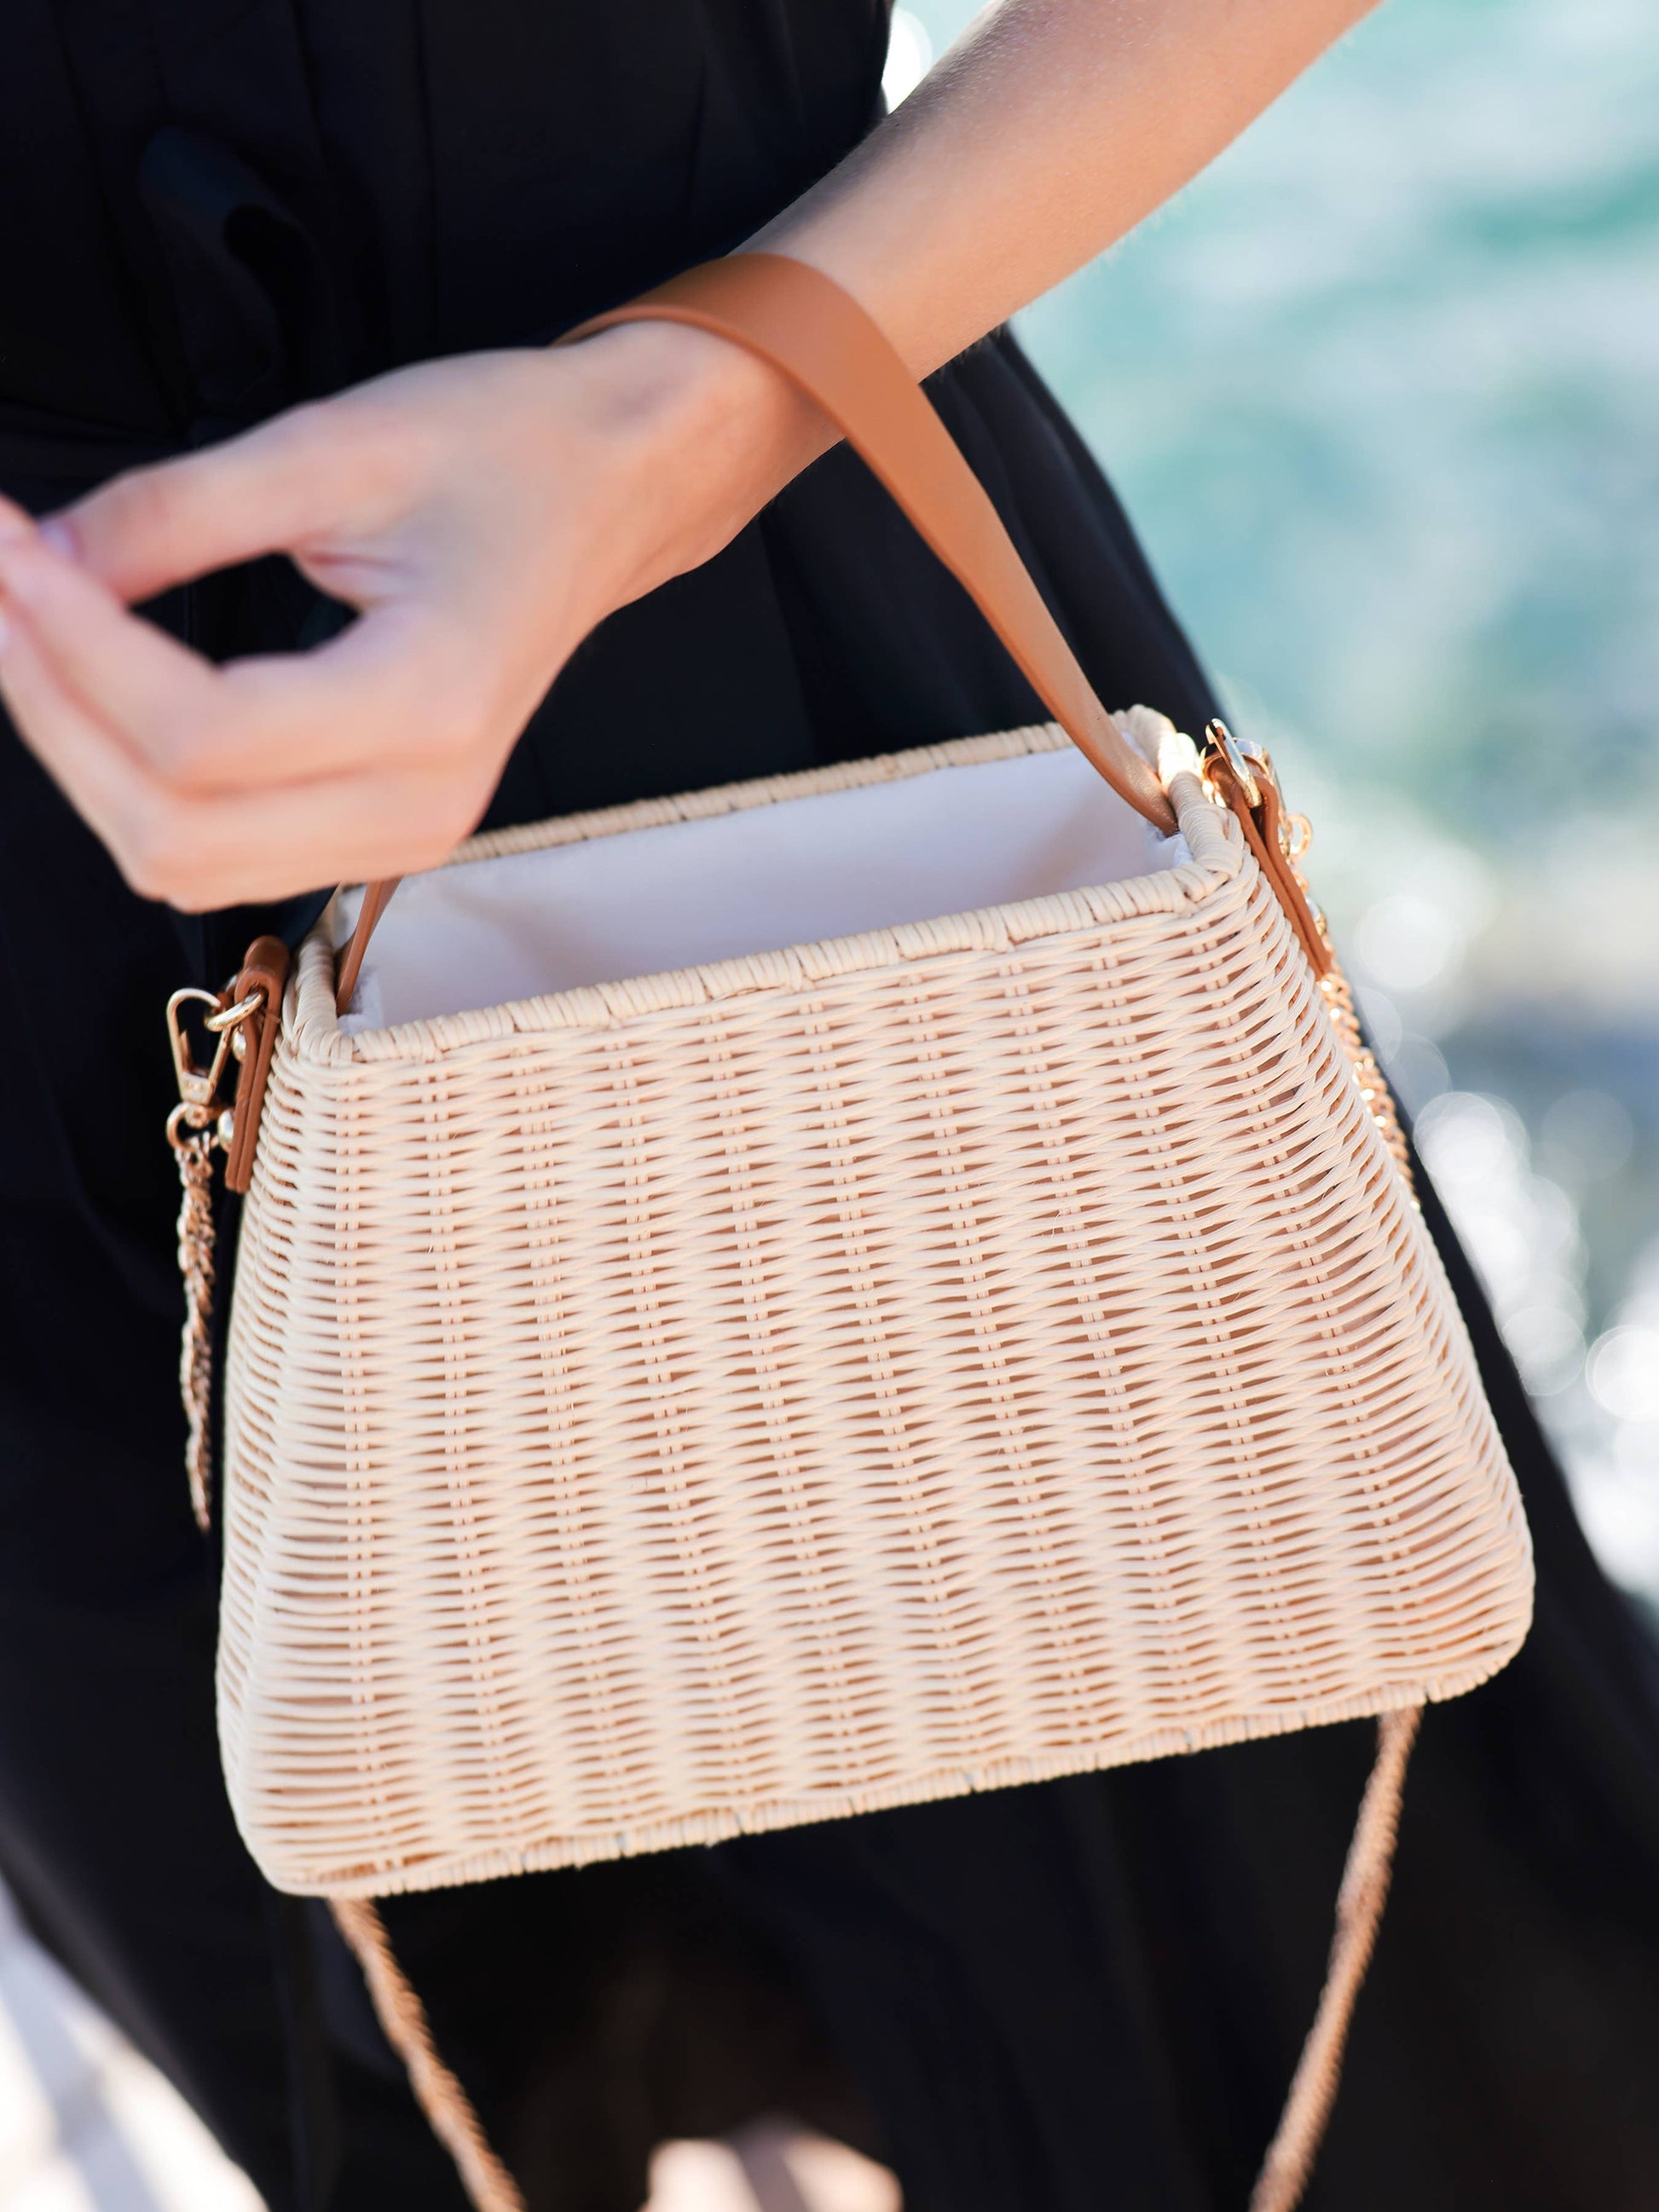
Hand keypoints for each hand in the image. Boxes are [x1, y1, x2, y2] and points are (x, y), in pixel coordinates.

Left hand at [0, 322, 819, 908]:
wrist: (610, 495)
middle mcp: (425, 800)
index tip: (8, 546)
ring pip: (181, 863)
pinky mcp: (380, 833)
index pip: (201, 736)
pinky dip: (133, 786)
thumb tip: (38, 559)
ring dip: (82, 759)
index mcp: (430, 701)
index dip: (74, 651)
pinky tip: (100, 689)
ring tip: (33, 633)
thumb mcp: (334, 445)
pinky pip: (219, 856)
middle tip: (2, 586)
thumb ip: (174, 512)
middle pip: (173, 831)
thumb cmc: (506, 454)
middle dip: (53, 712)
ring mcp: (407, 835)